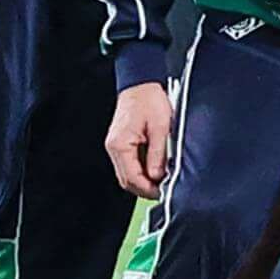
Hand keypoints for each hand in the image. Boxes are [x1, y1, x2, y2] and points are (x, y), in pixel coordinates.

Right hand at [105, 80, 174, 200]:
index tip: (164, 193)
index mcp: (121, 145)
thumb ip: (158, 154)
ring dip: (143, 181)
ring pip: (127, 174)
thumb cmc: (150, 101)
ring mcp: (116, 146)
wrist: (141, 85)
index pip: (132, 177)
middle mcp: (114, 147)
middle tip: (165, 191)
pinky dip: (141, 171)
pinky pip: (129, 164)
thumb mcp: (161, 128)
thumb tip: (159, 176)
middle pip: (126, 180)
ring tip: (163, 183)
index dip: (148, 189)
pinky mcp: (121, 143)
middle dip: (145, 189)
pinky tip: (156, 171)